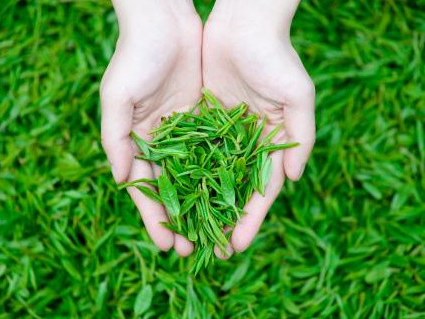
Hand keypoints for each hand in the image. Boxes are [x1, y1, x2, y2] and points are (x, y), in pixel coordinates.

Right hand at [100, 0, 201, 255]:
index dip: (155, 218)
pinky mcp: (206, 118)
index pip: (146, 189)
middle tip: (195, 251)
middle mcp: (161, 142)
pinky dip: (222, 174)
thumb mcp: (117, 98)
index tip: (168, 246)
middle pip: (173, 189)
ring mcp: (185, 131)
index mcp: (136, 142)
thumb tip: (122, 180)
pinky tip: (233, 196)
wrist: (165, 21)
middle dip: (183, 220)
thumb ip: (116, 139)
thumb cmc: (135, 57)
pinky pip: (216, 150)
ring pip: (197, 176)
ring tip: (218, 233)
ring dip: (205, 204)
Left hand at [203, 0, 314, 255]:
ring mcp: (220, 134)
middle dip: (220, 221)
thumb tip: (294, 180)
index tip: (236, 246)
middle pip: (231, 192)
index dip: (249, 220)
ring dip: (197, 206)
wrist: (243, 23)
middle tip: (208, 253)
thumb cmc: (277, 57)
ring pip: (206, 177)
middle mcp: (243, 145)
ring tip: (185, 235)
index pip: (259, 191)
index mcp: (269, 145)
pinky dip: (179, 175)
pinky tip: (170, 197)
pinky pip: (187, 152)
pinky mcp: (198, 119)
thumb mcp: (298, 96)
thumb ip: (301, 138)